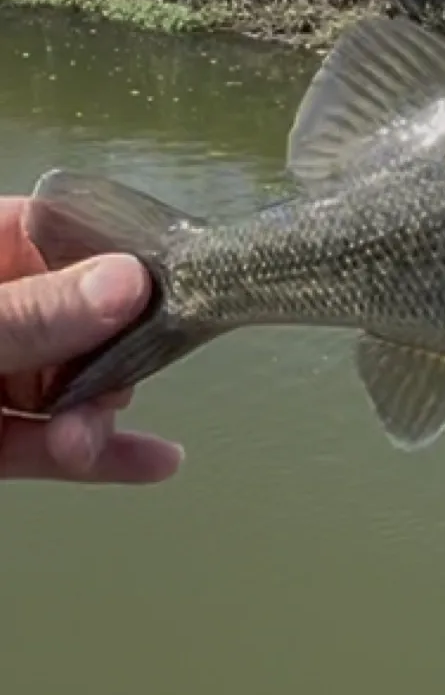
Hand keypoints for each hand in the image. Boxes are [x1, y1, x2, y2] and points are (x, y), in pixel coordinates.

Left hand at [0, 196, 182, 482]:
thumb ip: (31, 313)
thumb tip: (129, 282)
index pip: (52, 232)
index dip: (111, 253)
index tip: (163, 279)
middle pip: (78, 317)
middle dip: (109, 356)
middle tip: (111, 384)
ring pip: (69, 386)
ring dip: (95, 417)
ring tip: (86, 443)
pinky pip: (49, 445)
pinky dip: (100, 456)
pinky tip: (155, 462)